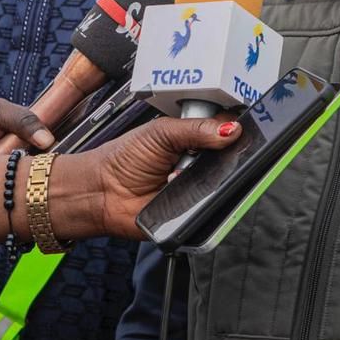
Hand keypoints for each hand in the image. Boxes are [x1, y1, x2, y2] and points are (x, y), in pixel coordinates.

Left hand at [58, 117, 240, 238]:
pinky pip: (212, 207)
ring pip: (225, 182)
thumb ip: (196, 128)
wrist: (103, 192)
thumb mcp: (161, 133)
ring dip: (211, 177)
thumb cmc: (125, 159)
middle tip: (206, 151)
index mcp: (194, 137)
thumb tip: (231, 129)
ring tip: (181, 172)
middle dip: (226, 154)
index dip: (234, 128)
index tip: (235, 128)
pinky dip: (202, 199)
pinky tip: (181, 188)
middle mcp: (200, 162)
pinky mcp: (195, 211)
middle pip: (232, 157)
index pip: (226, 129)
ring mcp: (199, 187)